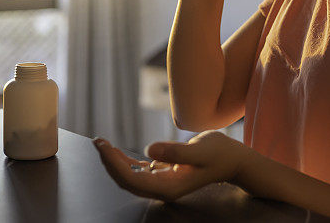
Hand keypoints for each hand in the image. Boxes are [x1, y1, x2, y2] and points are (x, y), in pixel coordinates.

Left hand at [92, 130, 249, 201]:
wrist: (232, 159)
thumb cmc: (219, 153)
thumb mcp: (200, 150)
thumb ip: (175, 152)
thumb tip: (149, 151)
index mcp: (169, 187)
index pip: (132, 179)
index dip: (113, 163)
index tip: (102, 145)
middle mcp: (163, 189)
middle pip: (126, 180)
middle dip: (109, 162)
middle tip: (97, 141)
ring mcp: (162, 183)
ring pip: (130, 177)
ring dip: (114, 161)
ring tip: (102, 143)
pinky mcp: (164, 174)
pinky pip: (138, 171)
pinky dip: (125, 161)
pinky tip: (116, 151)